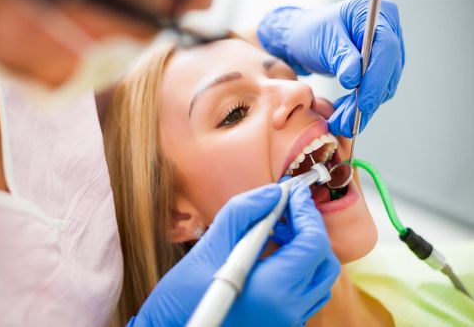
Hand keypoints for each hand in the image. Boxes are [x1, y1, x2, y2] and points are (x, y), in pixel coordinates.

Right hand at [129, 182, 339, 325]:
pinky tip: (272, 253)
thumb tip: (272, 193)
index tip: (294, 192)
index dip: (307, 212)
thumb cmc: (182, 298)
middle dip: (310, 229)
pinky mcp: (280, 324)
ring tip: (277, 228)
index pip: (312, 243)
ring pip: (318, 279)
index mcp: (273, 290)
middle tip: (286, 209)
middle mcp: (288, 310)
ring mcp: (287, 321)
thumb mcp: (208, 248)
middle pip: (324, 262)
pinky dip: (298, 267)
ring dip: (305, 248)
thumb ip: (243, 214)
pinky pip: (305, 293)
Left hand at [257, 0, 404, 136]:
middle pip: (388, 70)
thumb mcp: (324, 43)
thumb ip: (341, 58)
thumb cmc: (311, 34)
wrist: (302, 38)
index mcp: (376, 15)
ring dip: (362, 108)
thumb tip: (355, 79)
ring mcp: (385, 50)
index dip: (377, 78)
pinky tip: (344, 114)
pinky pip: (375, 89)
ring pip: (383, 85)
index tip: (364, 104)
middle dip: (368, 100)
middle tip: (348, 123)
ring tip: (341, 124)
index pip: (386, 49)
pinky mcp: (378, 66)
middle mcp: (388, 30)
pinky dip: (359, 104)